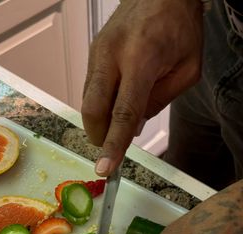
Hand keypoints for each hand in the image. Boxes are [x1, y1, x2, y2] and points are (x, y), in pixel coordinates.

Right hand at [82, 0, 202, 175]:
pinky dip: (99, 105)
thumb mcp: (186, 70)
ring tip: (117, 121)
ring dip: (99, 121)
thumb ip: (159, 102)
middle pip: (93, 109)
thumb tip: (134, 128)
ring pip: (87, 101)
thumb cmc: (179, 25)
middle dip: (99, 136)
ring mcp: (98, 53)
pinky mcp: (92, 53)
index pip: (123, 113)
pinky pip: (89, 88)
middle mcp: (112, 55)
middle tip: (110, 147)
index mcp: (141, 59)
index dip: (113, 144)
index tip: (105, 168)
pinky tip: (114, 104)